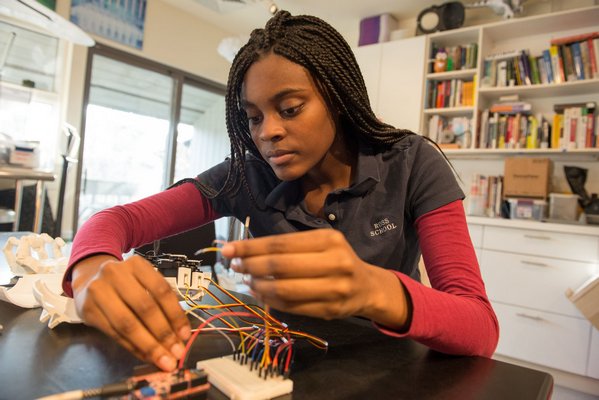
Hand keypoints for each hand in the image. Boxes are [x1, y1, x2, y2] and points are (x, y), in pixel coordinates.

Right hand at [71, 254, 190, 370]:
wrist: (88, 281)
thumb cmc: (123, 284)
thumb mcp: (142, 282)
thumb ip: (160, 302)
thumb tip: (180, 333)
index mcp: (137, 264)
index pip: (161, 290)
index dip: (175, 315)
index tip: (184, 334)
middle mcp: (116, 274)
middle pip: (145, 307)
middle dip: (163, 334)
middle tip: (175, 352)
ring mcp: (99, 291)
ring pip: (127, 324)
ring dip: (148, 345)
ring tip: (162, 358)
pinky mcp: (88, 310)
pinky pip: (114, 333)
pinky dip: (132, 347)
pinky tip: (144, 355)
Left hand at [221, 229, 408, 325]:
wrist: (368, 287)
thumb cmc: (337, 260)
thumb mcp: (320, 244)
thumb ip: (289, 248)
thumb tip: (245, 253)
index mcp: (329, 240)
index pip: (281, 244)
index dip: (251, 248)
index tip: (229, 250)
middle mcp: (335, 262)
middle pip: (281, 266)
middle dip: (251, 266)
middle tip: (235, 266)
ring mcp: (334, 289)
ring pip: (284, 289)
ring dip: (259, 286)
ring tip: (247, 281)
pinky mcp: (330, 310)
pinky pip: (292, 307)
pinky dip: (270, 301)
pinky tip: (260, 294)